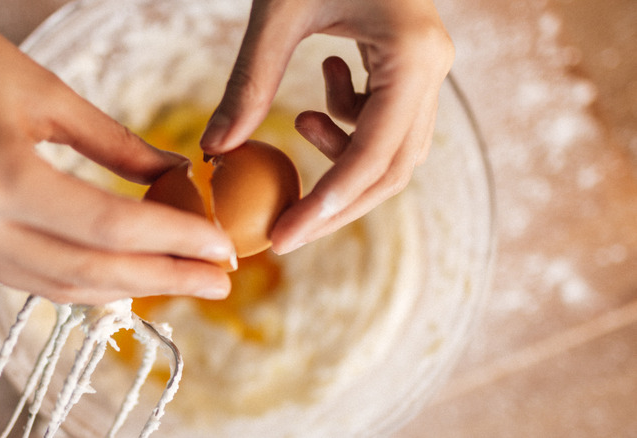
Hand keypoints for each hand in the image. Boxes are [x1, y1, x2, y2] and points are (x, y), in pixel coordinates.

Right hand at [0, 0, 234, 303]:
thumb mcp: (48, 94)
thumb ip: (117, 147)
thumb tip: (176, 177)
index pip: (109, 226)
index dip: (175, 240)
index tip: (222, 248)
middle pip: (90, 270)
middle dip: (165, 279)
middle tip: (221, 280)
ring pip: (61, 286)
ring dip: (129, 288)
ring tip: (184, 280)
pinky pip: (31, 277)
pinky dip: (85, 279)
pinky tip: (126, 273)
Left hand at [200, 0, 453, 253]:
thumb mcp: (278, 14)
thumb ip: (248, 84)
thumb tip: (214, 151)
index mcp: (412, 54)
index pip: (373, 155)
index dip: (327, 205)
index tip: (283, 238)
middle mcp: (434, 69)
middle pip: (393, 169)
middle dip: (336, 202)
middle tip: (284, 226)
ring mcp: (430, 70)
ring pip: (394, 152)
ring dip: (343, 158)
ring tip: (301, 120)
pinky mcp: (414, 70)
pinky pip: (387, 124)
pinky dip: (349, 125)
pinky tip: (324, 88)